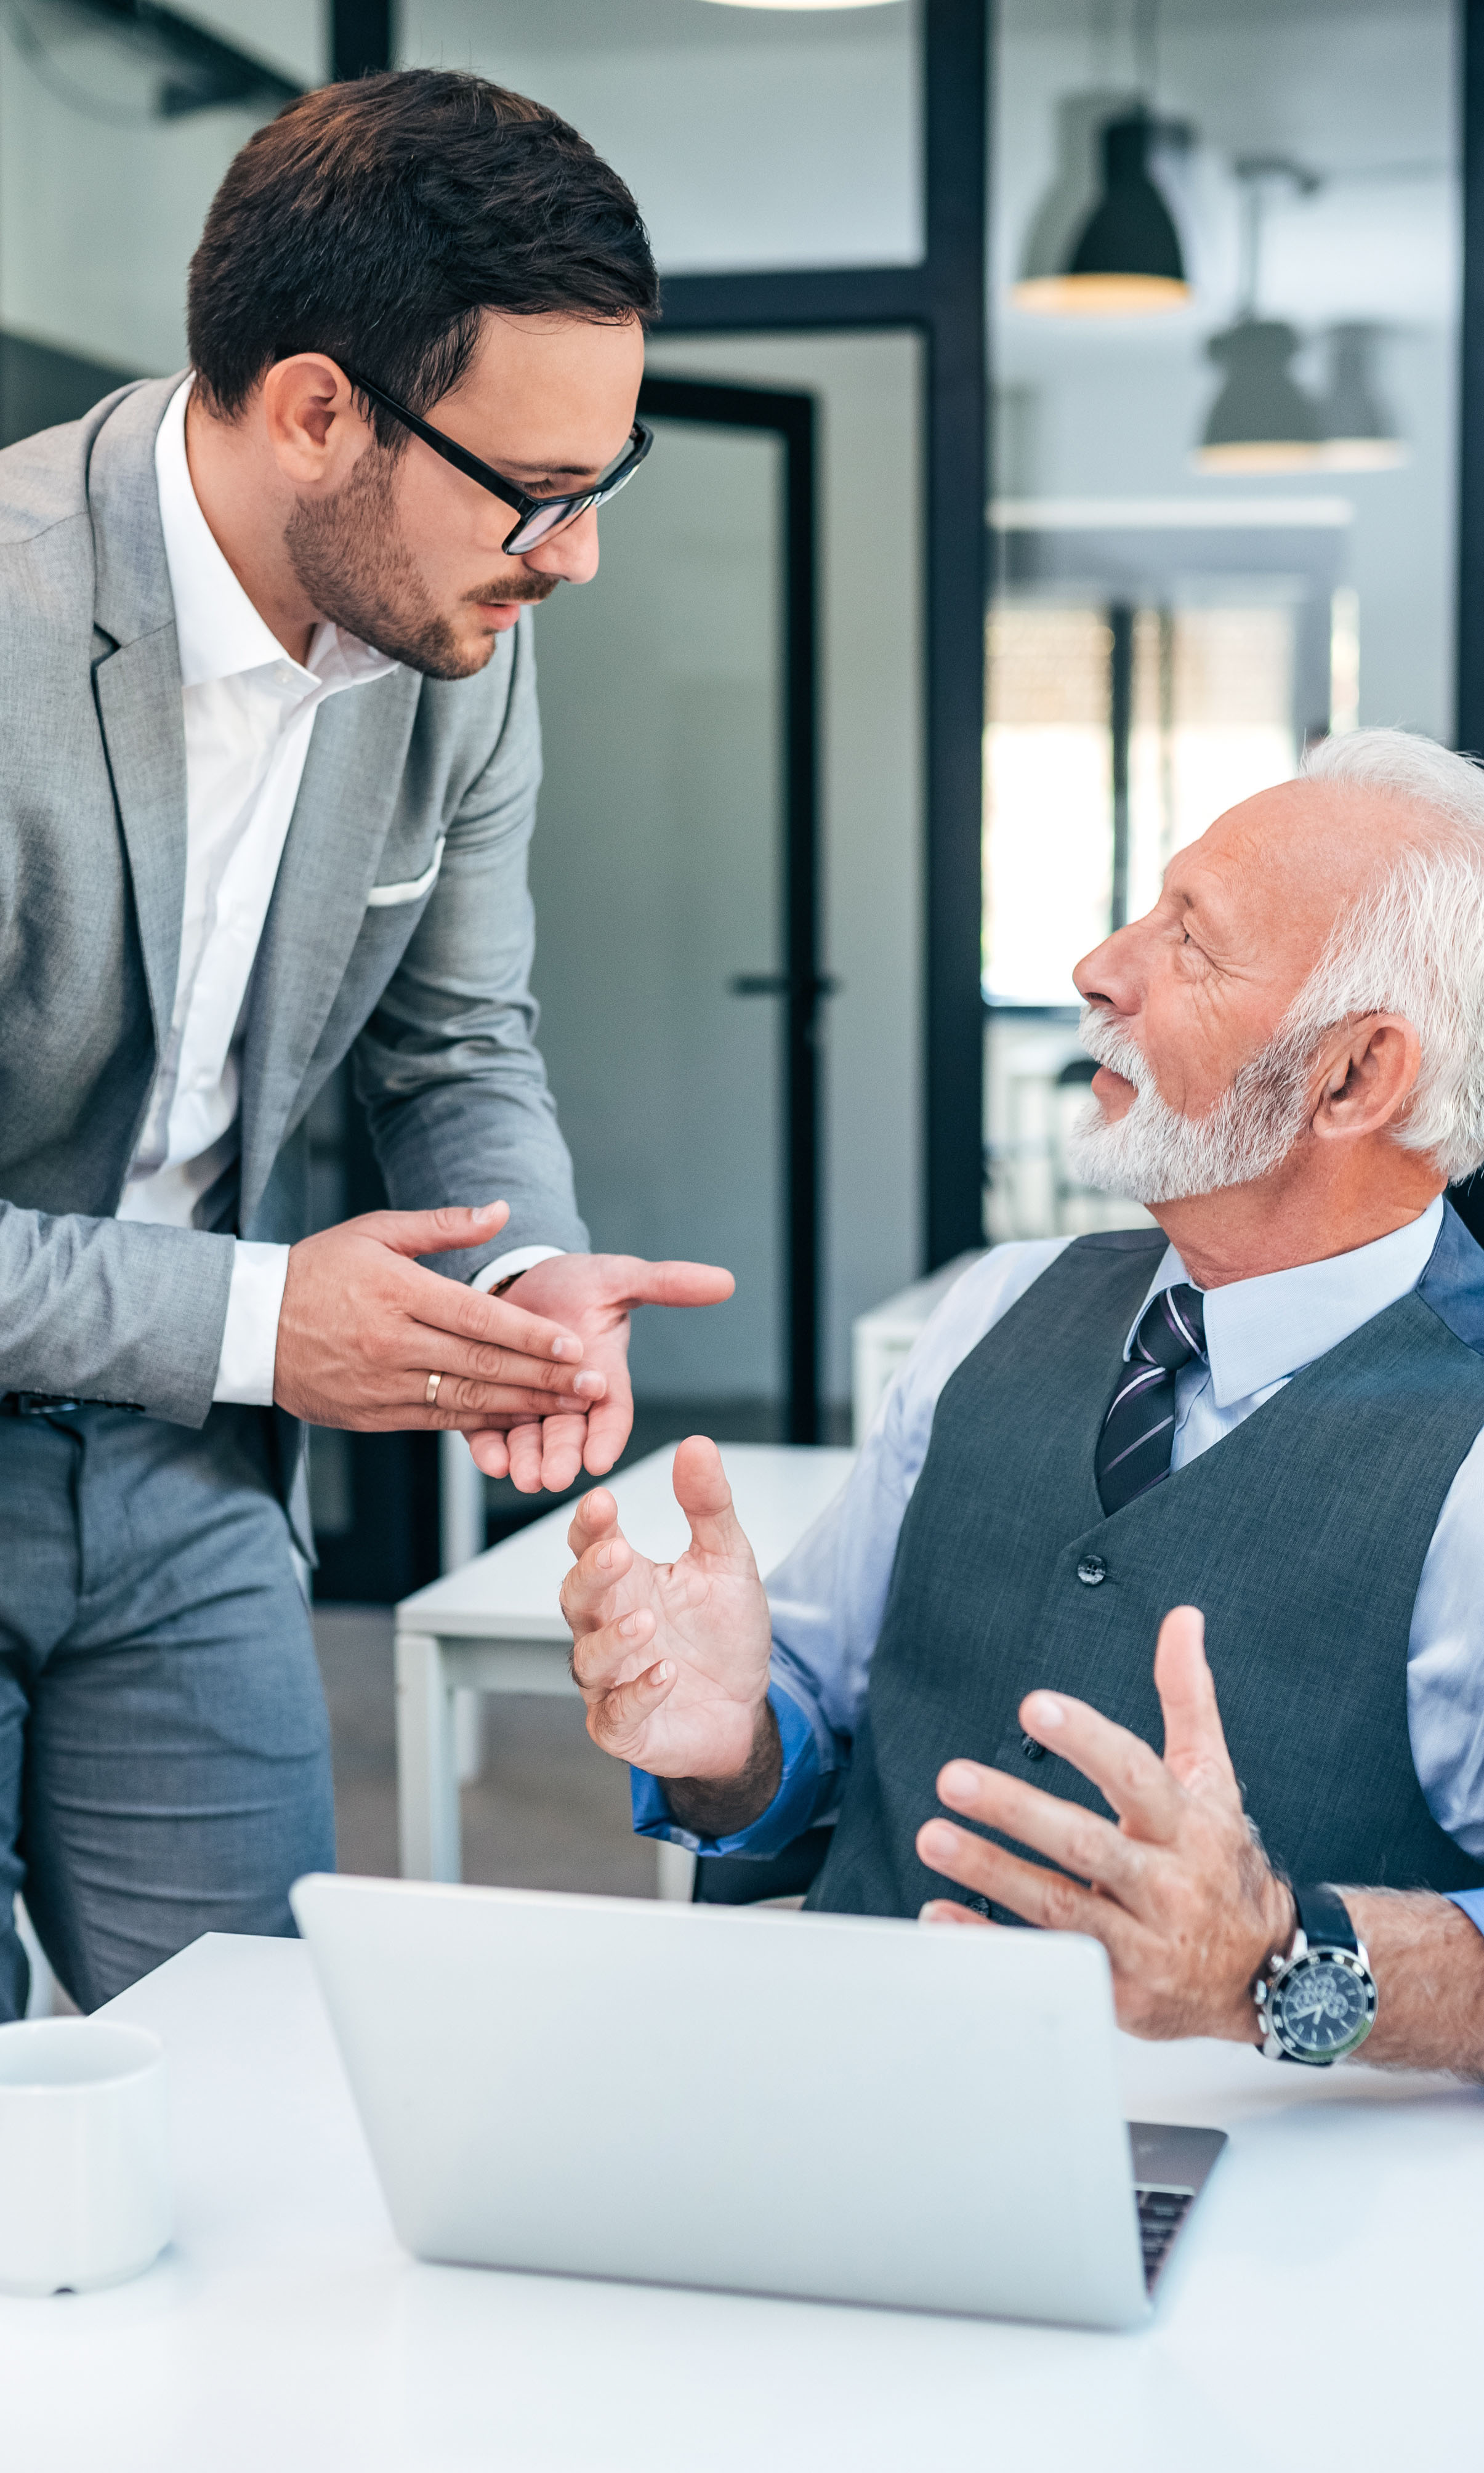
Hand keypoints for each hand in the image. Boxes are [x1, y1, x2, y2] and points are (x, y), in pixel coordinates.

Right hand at [274, 1202, 604, 1431]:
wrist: (248, 1325)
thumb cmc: (317, 1269)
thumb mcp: (375, 1231)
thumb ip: (443, 1225)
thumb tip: (500, 1211)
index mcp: (399, 1292)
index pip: (478, 1319)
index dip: (531, 1336)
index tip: (576, 1346)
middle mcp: (393, 1343)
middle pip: (483, 1365)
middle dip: (546, 1378)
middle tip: (593, 1387)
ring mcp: (383, 1384)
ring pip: (467, 1401)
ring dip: (524, 1406)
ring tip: (570, 1409)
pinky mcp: (374, 1415)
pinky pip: (439, 1422)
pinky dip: (483, 1424)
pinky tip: (520, 1421)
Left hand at [466, 1253, 734, 1493]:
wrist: (520, 1277)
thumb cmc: (574, 1282)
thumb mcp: (618, 1277)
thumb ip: (667, 1284)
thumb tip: (724, 1281)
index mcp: (603, 1375)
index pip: (612, 1413)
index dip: (608, 1437)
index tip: (600, 1459)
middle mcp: (567, 1397)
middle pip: (569, 1434)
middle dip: (563, 1456)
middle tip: (556, 1478)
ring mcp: (528, 1402)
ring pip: (531, 1439)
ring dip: (527, 1460)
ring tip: (523, 1478)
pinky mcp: (489, 1400)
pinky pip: (488, 1430)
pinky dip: (489, 1447)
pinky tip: (490, 1460)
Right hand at [560, 1435, 772, 1781]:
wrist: (746, 1709)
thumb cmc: (723, 1634)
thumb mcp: (727, 1562)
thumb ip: (709, 1506)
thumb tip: (696, 1444)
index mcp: (626, 1581)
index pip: (591, 1545)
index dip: (591, 1523)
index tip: (604, 1500)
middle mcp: (607, 1627)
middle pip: (575, 1596)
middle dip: (591, 1573)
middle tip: (616, 1551)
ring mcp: (610, 1680)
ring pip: (587, 1657)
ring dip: (612, 1636)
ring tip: (646, 1618)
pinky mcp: (623, 1727)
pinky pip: (617, 1713)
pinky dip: (637, 1693)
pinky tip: (664, 1674)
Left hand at [914, 1606, 1295, 2043]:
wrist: (1269, 1973)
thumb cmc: (1221, 1862)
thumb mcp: (1214, 1777)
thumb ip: (1188, 1697)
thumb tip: (1182, 1619)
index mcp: (1187, 1824)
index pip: (1135, 1774)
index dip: (1087, 1739)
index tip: (1035, 1707)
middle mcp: (1167, 1884)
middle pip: (1087, 1845)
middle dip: (1017, 1812)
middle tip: (954, 1779)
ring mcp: (1144, 1944)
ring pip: (1060, 1907)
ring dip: (991, 1872)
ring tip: (934, 1837)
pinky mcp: (1120, 1992)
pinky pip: (1047, 1965)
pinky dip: (991, 1943)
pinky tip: (941, 1915)